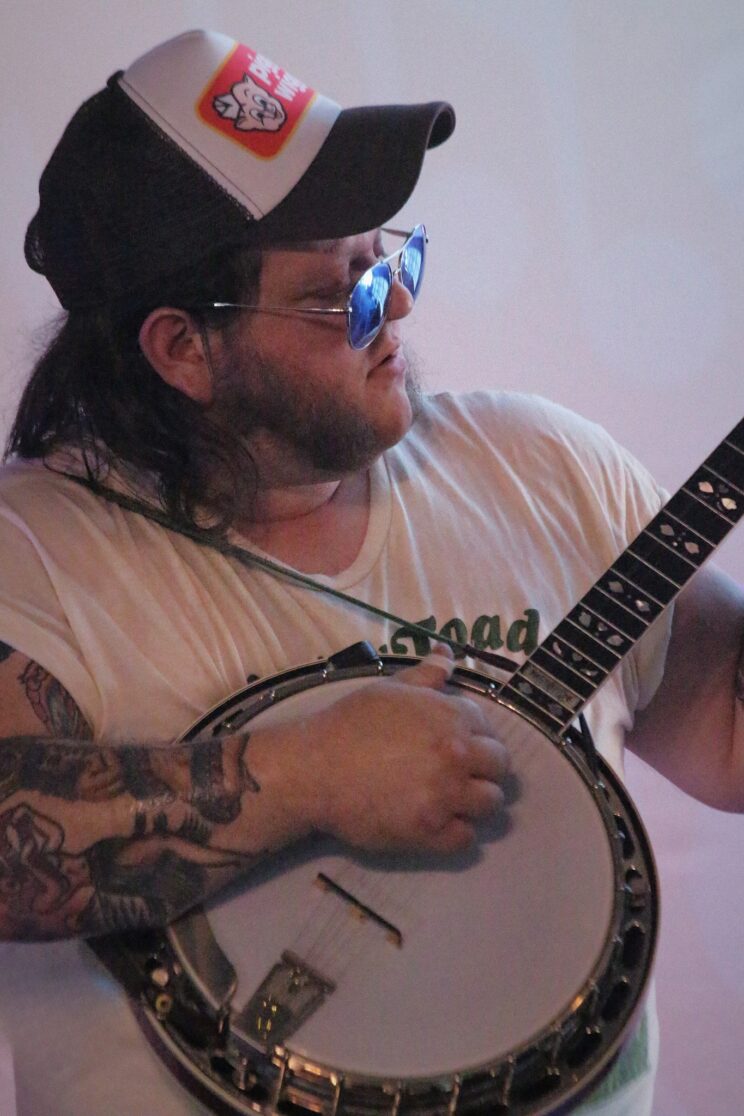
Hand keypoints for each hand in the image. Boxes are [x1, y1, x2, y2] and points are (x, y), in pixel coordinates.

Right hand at [292, 652, 510, 853]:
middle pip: (500, 768)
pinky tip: (439, 823)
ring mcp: (445, 796)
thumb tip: (448, 654)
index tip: (460, 749)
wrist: (315, 768)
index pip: (492, 732)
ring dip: (475, 803)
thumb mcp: (391, 689)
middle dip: (484, 771)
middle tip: (459, 777)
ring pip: (491, 804)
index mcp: (452, 717)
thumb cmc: (351, 724)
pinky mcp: (430, 832)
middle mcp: (457, 755)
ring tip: (452, 801)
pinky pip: (466, 838)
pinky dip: (457, 833)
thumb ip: (428, 674)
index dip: (478, 740)